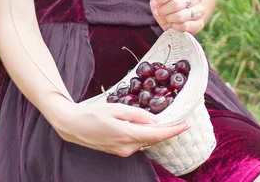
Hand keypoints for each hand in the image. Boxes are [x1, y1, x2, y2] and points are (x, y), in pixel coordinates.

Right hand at [52, 100, 188, 156]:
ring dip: (153, 132)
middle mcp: (127, 147)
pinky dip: (143, 135)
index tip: (185, 125)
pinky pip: (136, 143)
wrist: (73, 126)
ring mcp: (122, 151)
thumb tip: (154, 121)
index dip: (173, 131)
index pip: (156, 135)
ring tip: (160, 120)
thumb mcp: (116, 108)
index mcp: (127, 135)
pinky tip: (143, 125)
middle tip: (176, 118)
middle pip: (152, 139)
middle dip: (165, 130)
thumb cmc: (92, 114)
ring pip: (145, 141)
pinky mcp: (118, 151)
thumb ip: (137, 114)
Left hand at [149, 0, 204, 34]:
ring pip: (180, 16)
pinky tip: (173, 24)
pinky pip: (185, 26)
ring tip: (167, 17)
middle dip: (163, 10)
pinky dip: (175, 27)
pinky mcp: (200, 23)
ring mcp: (200, 10)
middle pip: (177, 4)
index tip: (154, 2)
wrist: (176, 18)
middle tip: (159, 11)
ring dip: (169, 18)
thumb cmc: (166, 4)